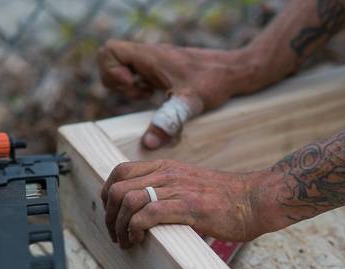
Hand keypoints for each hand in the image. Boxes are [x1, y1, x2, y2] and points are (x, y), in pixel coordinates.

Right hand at [98, 40, 256, 149]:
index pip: (110, 50)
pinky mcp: (160, 69)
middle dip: (116, 81)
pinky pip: (136, 73)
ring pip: (123, 66)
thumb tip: (148, 143)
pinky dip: (138, 85)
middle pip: (111, 58)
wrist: (234, 71)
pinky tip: (154, 96)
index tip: (132, 86)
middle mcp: (149, 56)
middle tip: (137, 94)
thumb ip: (168, 121)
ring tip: (146, 96)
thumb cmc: (214, 81)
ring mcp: (154, 62)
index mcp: (150, 56)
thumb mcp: (190, 103)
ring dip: (126, 85)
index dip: (111, 70)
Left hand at [101, 160, 277, 247]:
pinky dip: (134, 230)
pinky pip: (146, 215)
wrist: (258, 199)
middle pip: (117, 187)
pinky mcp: (188, 207)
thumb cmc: (229, 200)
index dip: (107, 195)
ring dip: (118, 225)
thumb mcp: (192, 186)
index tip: (112, 215)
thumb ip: (171, 191)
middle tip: (116, 235)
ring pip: (127, 200)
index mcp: (167, 167)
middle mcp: (168, 174)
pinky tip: (139, 241)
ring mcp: (177, 189)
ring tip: (125, 242)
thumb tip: (150, 211)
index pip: (120, 171)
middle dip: (108, 215)